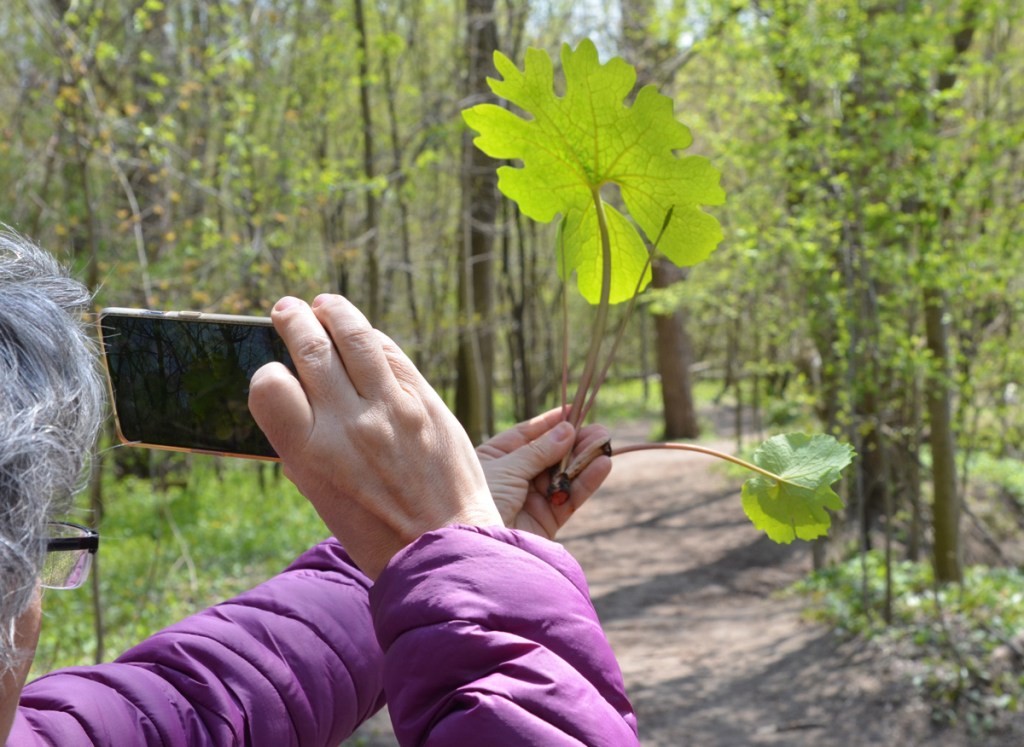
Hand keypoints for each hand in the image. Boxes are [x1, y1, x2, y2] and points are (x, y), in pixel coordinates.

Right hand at [249, 294, 500, 579]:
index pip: (268, 386)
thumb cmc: (375, 528)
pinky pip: (393, 354)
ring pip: (356, 337)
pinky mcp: (427, 403)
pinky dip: (373, 337)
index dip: (266, 371)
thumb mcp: (320, 492)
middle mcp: (348, 426)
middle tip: (287, 310)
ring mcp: (392, 409)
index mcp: (310, 455)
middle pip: (312, 348)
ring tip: (325, 305)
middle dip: (294, 320)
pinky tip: (365, 334)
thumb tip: (294, 389)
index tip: (272, 370)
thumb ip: (305, 440)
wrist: (443, 545)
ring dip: (335, 312)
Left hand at [477, 408, 611, 539]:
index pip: (526, 435)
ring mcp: (529, 500)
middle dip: (574, 441)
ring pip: (563, 475)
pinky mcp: (545, 521)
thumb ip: (539, 451)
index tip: (574, 409)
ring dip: (585, 459)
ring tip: (605, 442)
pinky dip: (586, 482)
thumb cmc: (479, 499)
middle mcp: (513, 477)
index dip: (550, 422)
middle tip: (599, 429)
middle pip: (549, 454)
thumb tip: (567, 430)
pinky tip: (602, 465)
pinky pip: (569, 498)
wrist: (475, 543)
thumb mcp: (508, 468)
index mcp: (493, 458)